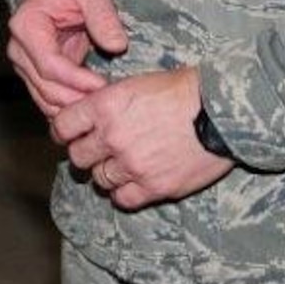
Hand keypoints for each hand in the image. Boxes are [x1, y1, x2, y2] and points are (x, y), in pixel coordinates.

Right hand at [7, 0, 127, 118]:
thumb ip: (103, 15)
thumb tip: (116, 45)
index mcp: (27, 27)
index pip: (50, 66)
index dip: (77, 81)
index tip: (103, 87)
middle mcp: (19, 49)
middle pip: (46, 88)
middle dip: (76, 100)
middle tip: (107, 104)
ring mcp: (24, 63)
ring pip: (45, 99)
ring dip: (72, 108)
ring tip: (101, 108)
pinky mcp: (34, 72)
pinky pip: (49, 98)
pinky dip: (68, 106)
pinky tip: (89, 107)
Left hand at [51, 66, 231, 211]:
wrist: (221, 113)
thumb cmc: (182, 90)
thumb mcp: (136, 84)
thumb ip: (107, 102)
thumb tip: (86, 113)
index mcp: (105, 106)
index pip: (63, 126)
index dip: (63, 132)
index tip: (68, 135)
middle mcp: (112, 137)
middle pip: (78, 156)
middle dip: (84, 154)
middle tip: (94, 152)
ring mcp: (132, 165)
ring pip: (100, 179)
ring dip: (106, 173)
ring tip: (120, 166)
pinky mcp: (154, 186)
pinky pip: (123, 199)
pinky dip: (124, 193)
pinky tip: (133, 183)